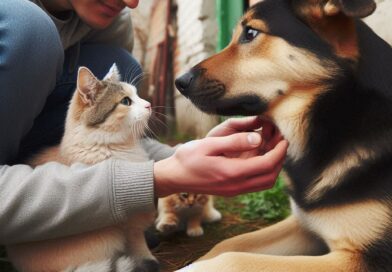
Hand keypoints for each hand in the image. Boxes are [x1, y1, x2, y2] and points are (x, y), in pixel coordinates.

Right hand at [154, 124, 287, 197]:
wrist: (174, 177)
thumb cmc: (188, 158)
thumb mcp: (209, 144)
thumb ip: (234, 141)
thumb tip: (258, 138)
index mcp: (233, 172)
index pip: (267, 164)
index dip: (279, 151)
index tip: (284, 138)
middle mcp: (237, 186)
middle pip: (271, 176)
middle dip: (280, 159)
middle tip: (282, 142)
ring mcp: (235, 190)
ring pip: (265, 182)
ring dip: (274, 167)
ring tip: (274, 148)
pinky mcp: (232, 190)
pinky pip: (255, 184)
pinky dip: (264, 171)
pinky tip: (260, 157)